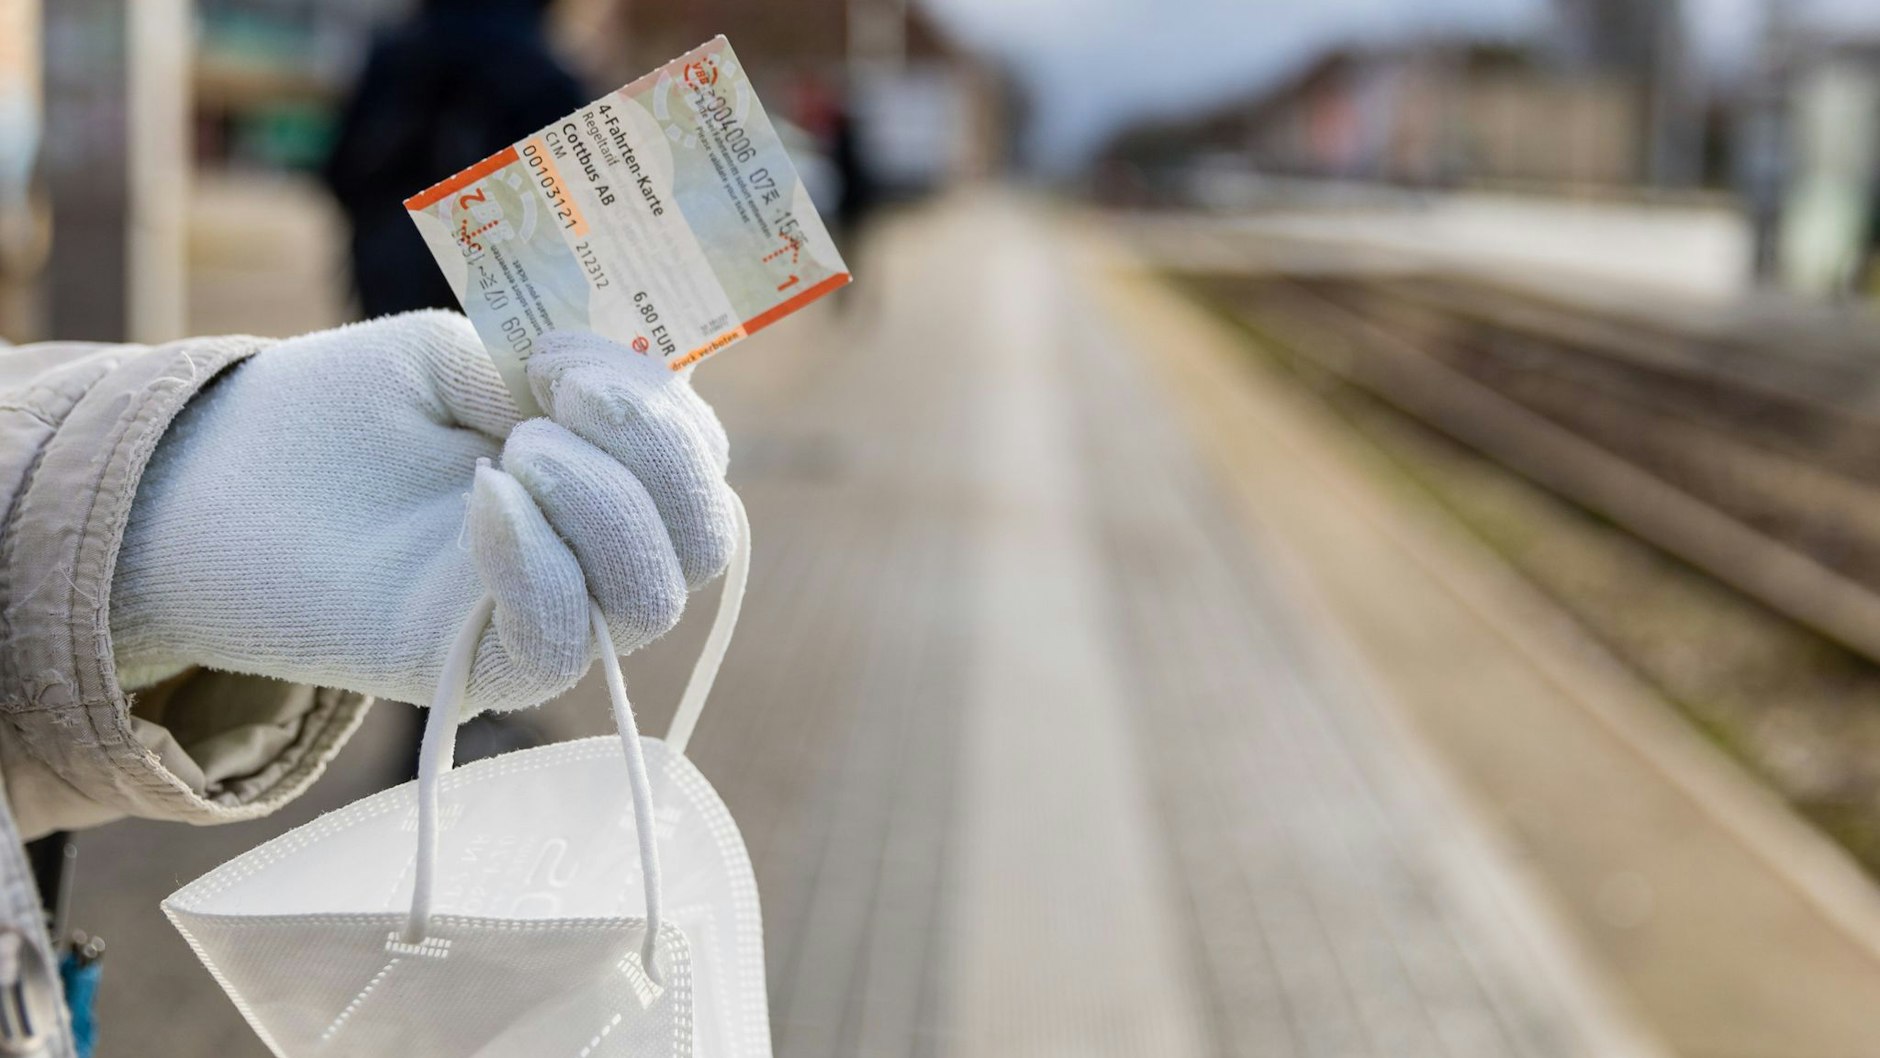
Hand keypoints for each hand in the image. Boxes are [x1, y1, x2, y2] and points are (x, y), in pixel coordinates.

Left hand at [111, 311, 735, 712]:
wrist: (218, 477)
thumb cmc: (344, 411)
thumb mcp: (456, 353)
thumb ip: (540, 365)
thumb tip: (612, 386)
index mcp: (607, 471)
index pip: (702, 461)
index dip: (666, 399)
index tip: (560, 346)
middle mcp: (596, 553)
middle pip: (706, 538)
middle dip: (661, 452)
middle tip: (561, 394)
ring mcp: (547, 616)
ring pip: (655, 599)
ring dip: (606, 504)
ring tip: (515, 452)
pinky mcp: (481, 668)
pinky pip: (559, 644)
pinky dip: (539, 561)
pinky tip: (485, 497)